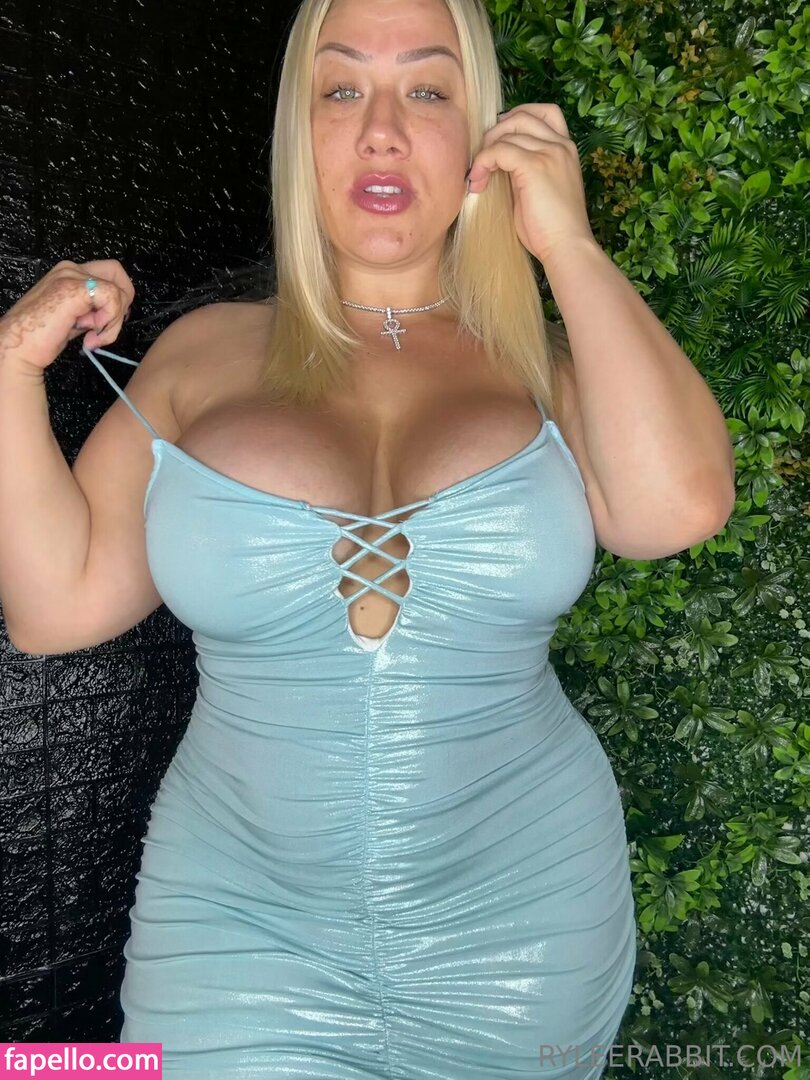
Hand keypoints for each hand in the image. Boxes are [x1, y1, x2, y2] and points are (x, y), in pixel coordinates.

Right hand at [0, 259, 133, 374]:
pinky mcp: (74, 289)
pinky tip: (90, 336)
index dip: (118, 297)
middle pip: (117, 273)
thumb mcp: (75, 317)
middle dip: (121, 305)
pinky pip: (112, 299)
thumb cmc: (41, 336)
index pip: (109, 273)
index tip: (109, 321)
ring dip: (112, 322)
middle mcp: (70, 269)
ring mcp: (71, 276)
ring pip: (117, 290)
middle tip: (105, 328)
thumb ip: (93, 308)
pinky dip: (108, 323)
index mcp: (68, 273)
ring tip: (92, 337)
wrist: (19, 346)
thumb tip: (115, 313)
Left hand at [467, 103, 596, 266]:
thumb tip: (497, 162)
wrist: (567, 247)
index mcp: (566, 149)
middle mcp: (560, 145)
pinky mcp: (535, 166)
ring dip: (486, 151)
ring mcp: (549, 153)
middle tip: (483, 160)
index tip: (499, 140)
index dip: (517, 118)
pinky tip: (478, 182)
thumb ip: (524, 170)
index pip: (544, 112)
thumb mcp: (539, 190)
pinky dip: (483, 162)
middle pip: (522, 115)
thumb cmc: (551, 229)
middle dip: (496, 133)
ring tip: (478, 177)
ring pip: (508, 131)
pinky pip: (499, 150)